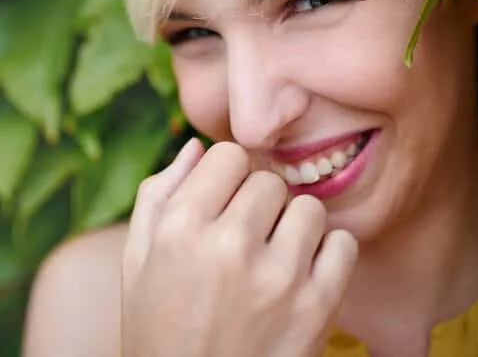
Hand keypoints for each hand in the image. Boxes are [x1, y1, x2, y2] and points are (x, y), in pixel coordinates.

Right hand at [121, 139, 357, 356]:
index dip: (227, 177)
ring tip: (273, 258)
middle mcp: (228, 245)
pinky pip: (342, 244)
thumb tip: (197, 147)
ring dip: (294, 227)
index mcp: (180, 228)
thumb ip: (158, 196)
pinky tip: (301, 276)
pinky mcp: (316, 307)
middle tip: (247, 238)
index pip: (228, 154)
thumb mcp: (136, 263)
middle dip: (259, 203)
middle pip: (268, 181)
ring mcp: (277, 277)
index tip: (225, 202)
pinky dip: (327, 255)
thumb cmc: (159, 331)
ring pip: (308, 208)